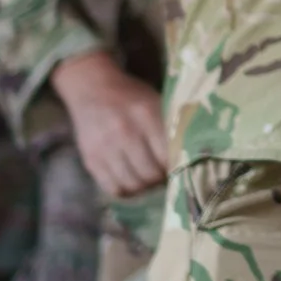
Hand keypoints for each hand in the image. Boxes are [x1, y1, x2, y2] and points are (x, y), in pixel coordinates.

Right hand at [51, 50, 168, 198]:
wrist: (93, 90)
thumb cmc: (132, 97)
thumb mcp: (156, 102)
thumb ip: (170, 126)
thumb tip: (190, 155)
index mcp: (146, 115)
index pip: (167, 155)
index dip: (177, 166)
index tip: (181, 167)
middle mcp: (124, 133)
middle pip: (149, 173)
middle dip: (161, 179)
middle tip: (166, 176)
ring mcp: (104, 149)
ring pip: (131, 184)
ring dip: (145, 187)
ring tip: (150, 180)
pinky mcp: (91, 160)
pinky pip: (112, 188)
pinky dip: (125, 191)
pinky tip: (132, 183)